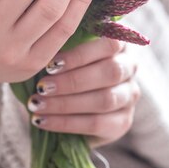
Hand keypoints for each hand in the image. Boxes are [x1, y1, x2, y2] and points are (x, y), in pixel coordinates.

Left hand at [26, 37, 140, 148]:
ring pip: (105, 99)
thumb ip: (62, 48)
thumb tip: (43, 50)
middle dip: (72, 81)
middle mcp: (130, 67)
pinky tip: (42, 121)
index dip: (80, 55)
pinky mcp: (123, 122)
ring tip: (38, 104)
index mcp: (119, 44)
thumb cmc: (65, 71)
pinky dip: (66, 123)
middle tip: (42, 87)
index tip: (50, 65)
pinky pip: (96, 123)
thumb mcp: (66, 56)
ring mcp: (129, 96)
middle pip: (110, 72)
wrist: (73, 107)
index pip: (109, 45)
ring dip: (66, 103)